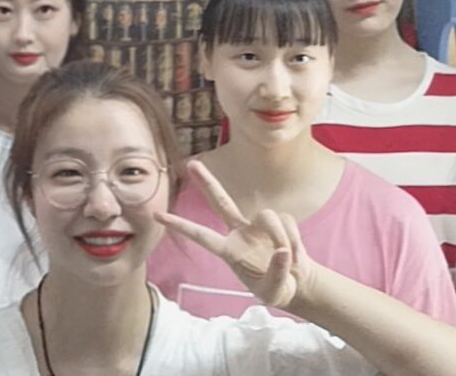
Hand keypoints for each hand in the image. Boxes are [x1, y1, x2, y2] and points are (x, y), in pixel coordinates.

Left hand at [155, 160, 314, 307]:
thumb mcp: (273, 292)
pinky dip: (294, 239)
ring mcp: (258, 226)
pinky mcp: (278, 222)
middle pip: (220, 201)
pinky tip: (296, 257)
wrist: (298, 284)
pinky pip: (286, 222)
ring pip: (267, 215)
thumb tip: (282, 251)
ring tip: (290, 260)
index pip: (201, 235)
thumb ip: (276, 273)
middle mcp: (239, 232)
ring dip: (281, 237)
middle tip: (192, 163)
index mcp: (229, 251)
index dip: (180, 225)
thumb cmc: (277, 289)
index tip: (157, 215)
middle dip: (207, 182)